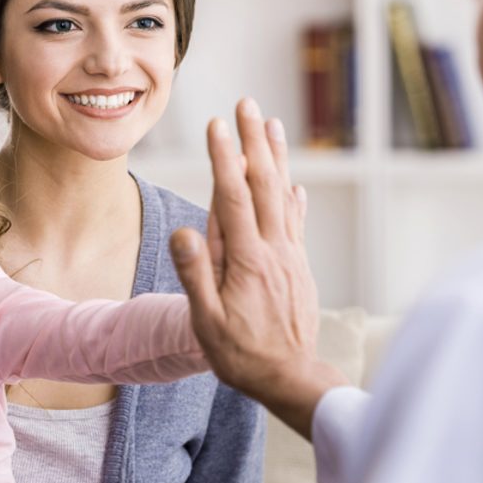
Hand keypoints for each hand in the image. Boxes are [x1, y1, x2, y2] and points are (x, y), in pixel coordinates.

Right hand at [170, 98, 348, 438]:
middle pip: (263, 184)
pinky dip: (295, 198)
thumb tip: (184, 230)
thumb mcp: (207, 321)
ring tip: (272, 126)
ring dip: (277, 158)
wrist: (291, 378)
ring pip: (284, 196)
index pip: (232, 197)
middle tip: (247, 104)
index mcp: (247, 259)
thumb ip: (195, 274)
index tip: (217, 125)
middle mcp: (273, 249)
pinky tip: (296, 184)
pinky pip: (297, 222)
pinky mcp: (298, 266)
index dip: (224, 158)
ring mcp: (290, 256)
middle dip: (253, 141)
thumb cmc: (242, 353)